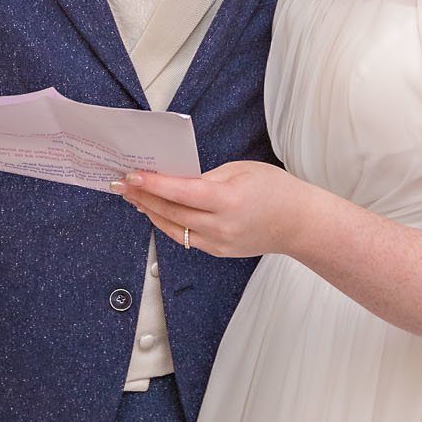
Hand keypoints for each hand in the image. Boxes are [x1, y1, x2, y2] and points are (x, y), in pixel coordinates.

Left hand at [114, 160, 308, 258]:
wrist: (299, 223)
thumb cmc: (275, 189)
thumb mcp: (240, 170)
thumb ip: (205, 177)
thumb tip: (175, 180)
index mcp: (227, 200)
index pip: (181, 192)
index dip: (153, 184)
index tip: (132, 176)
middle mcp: (220, 226)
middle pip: (171, 212)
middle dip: (143, 197)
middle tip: (122, 184)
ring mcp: (218, 243)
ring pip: (173, 228)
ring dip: (150, 211)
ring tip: (133, 197)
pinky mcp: (218, 251)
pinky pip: (185, 237)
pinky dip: (168, 223)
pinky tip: (156, 211)